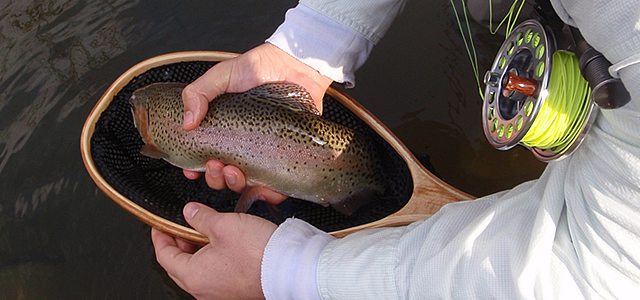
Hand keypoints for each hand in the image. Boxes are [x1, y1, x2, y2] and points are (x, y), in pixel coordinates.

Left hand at [152, 202, 277, 299]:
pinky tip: (225, 245)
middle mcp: (204, 290)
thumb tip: (190, 213)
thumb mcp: (224, 225)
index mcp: (193, 275)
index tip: (160, 225)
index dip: (160, 236)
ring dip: (197, 251)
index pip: (164, 255)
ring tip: (207, 232)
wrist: (289, 269)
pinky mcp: (236, 291)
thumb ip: (201, 217)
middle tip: (182, 227)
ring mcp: (220, 293)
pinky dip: (213, 259)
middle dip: (179, 243)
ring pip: (198, 270)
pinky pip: (215, 275)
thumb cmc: (258, 254)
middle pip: (179, 265)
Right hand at [182, 43, 331, 202]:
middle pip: (224, 175)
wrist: (295, 64)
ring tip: (235, 173)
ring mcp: (265, 152)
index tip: (190, 170)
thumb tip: (187, 123)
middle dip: (215, 178)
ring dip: (236, 185)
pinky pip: (278, 185)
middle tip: (215, 166)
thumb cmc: (259, 68)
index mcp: (224, 129)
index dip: (195, 168)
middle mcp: (243, 145)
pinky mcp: (286, 157)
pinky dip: (269, 193)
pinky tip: (262, 188)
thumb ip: (198, 93)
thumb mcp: (221, 76)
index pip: (205, 156)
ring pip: (247, 184)